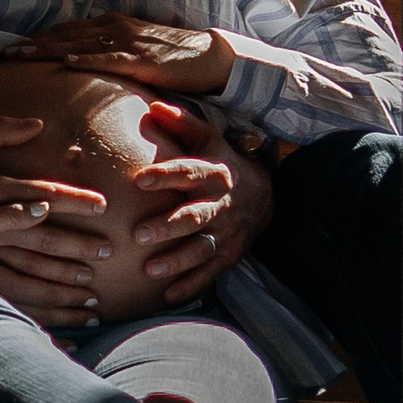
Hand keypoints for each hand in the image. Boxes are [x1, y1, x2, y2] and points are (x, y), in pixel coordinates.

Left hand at [4, 13, 237, 94]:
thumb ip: (109, 56)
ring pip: (78, 44)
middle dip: (31, 45)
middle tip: (1, 54)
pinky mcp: (141, 59)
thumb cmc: (171, 58)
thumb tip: (83, 69)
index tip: (10, 49)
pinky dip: (86, 59)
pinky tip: (67, 63)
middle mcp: (113, 28)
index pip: (65, 31)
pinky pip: (108, 58)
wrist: (209, 56)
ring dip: (47, 50)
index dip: (37, 39)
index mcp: (110, 26)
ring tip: (20, 56)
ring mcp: (126, 41)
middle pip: (63, 35)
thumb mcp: (133, 53)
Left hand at [129, 131, 275, 302]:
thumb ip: (181, 124)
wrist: (263, 196)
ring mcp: (226, 233)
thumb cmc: (223, 164)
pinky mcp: (229, 255)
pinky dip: (191, 285)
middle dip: (168, 227)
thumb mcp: (208, 140)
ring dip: (176, 261)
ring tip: (149, 271)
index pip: (188, 172)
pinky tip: (168, 296)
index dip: (165, 175)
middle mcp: (220, 204)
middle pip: (194, 217)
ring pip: (201, 249)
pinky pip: (210, 273)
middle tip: (139, 234)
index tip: (138, 180)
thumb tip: (152, 106)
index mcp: (213, 173)